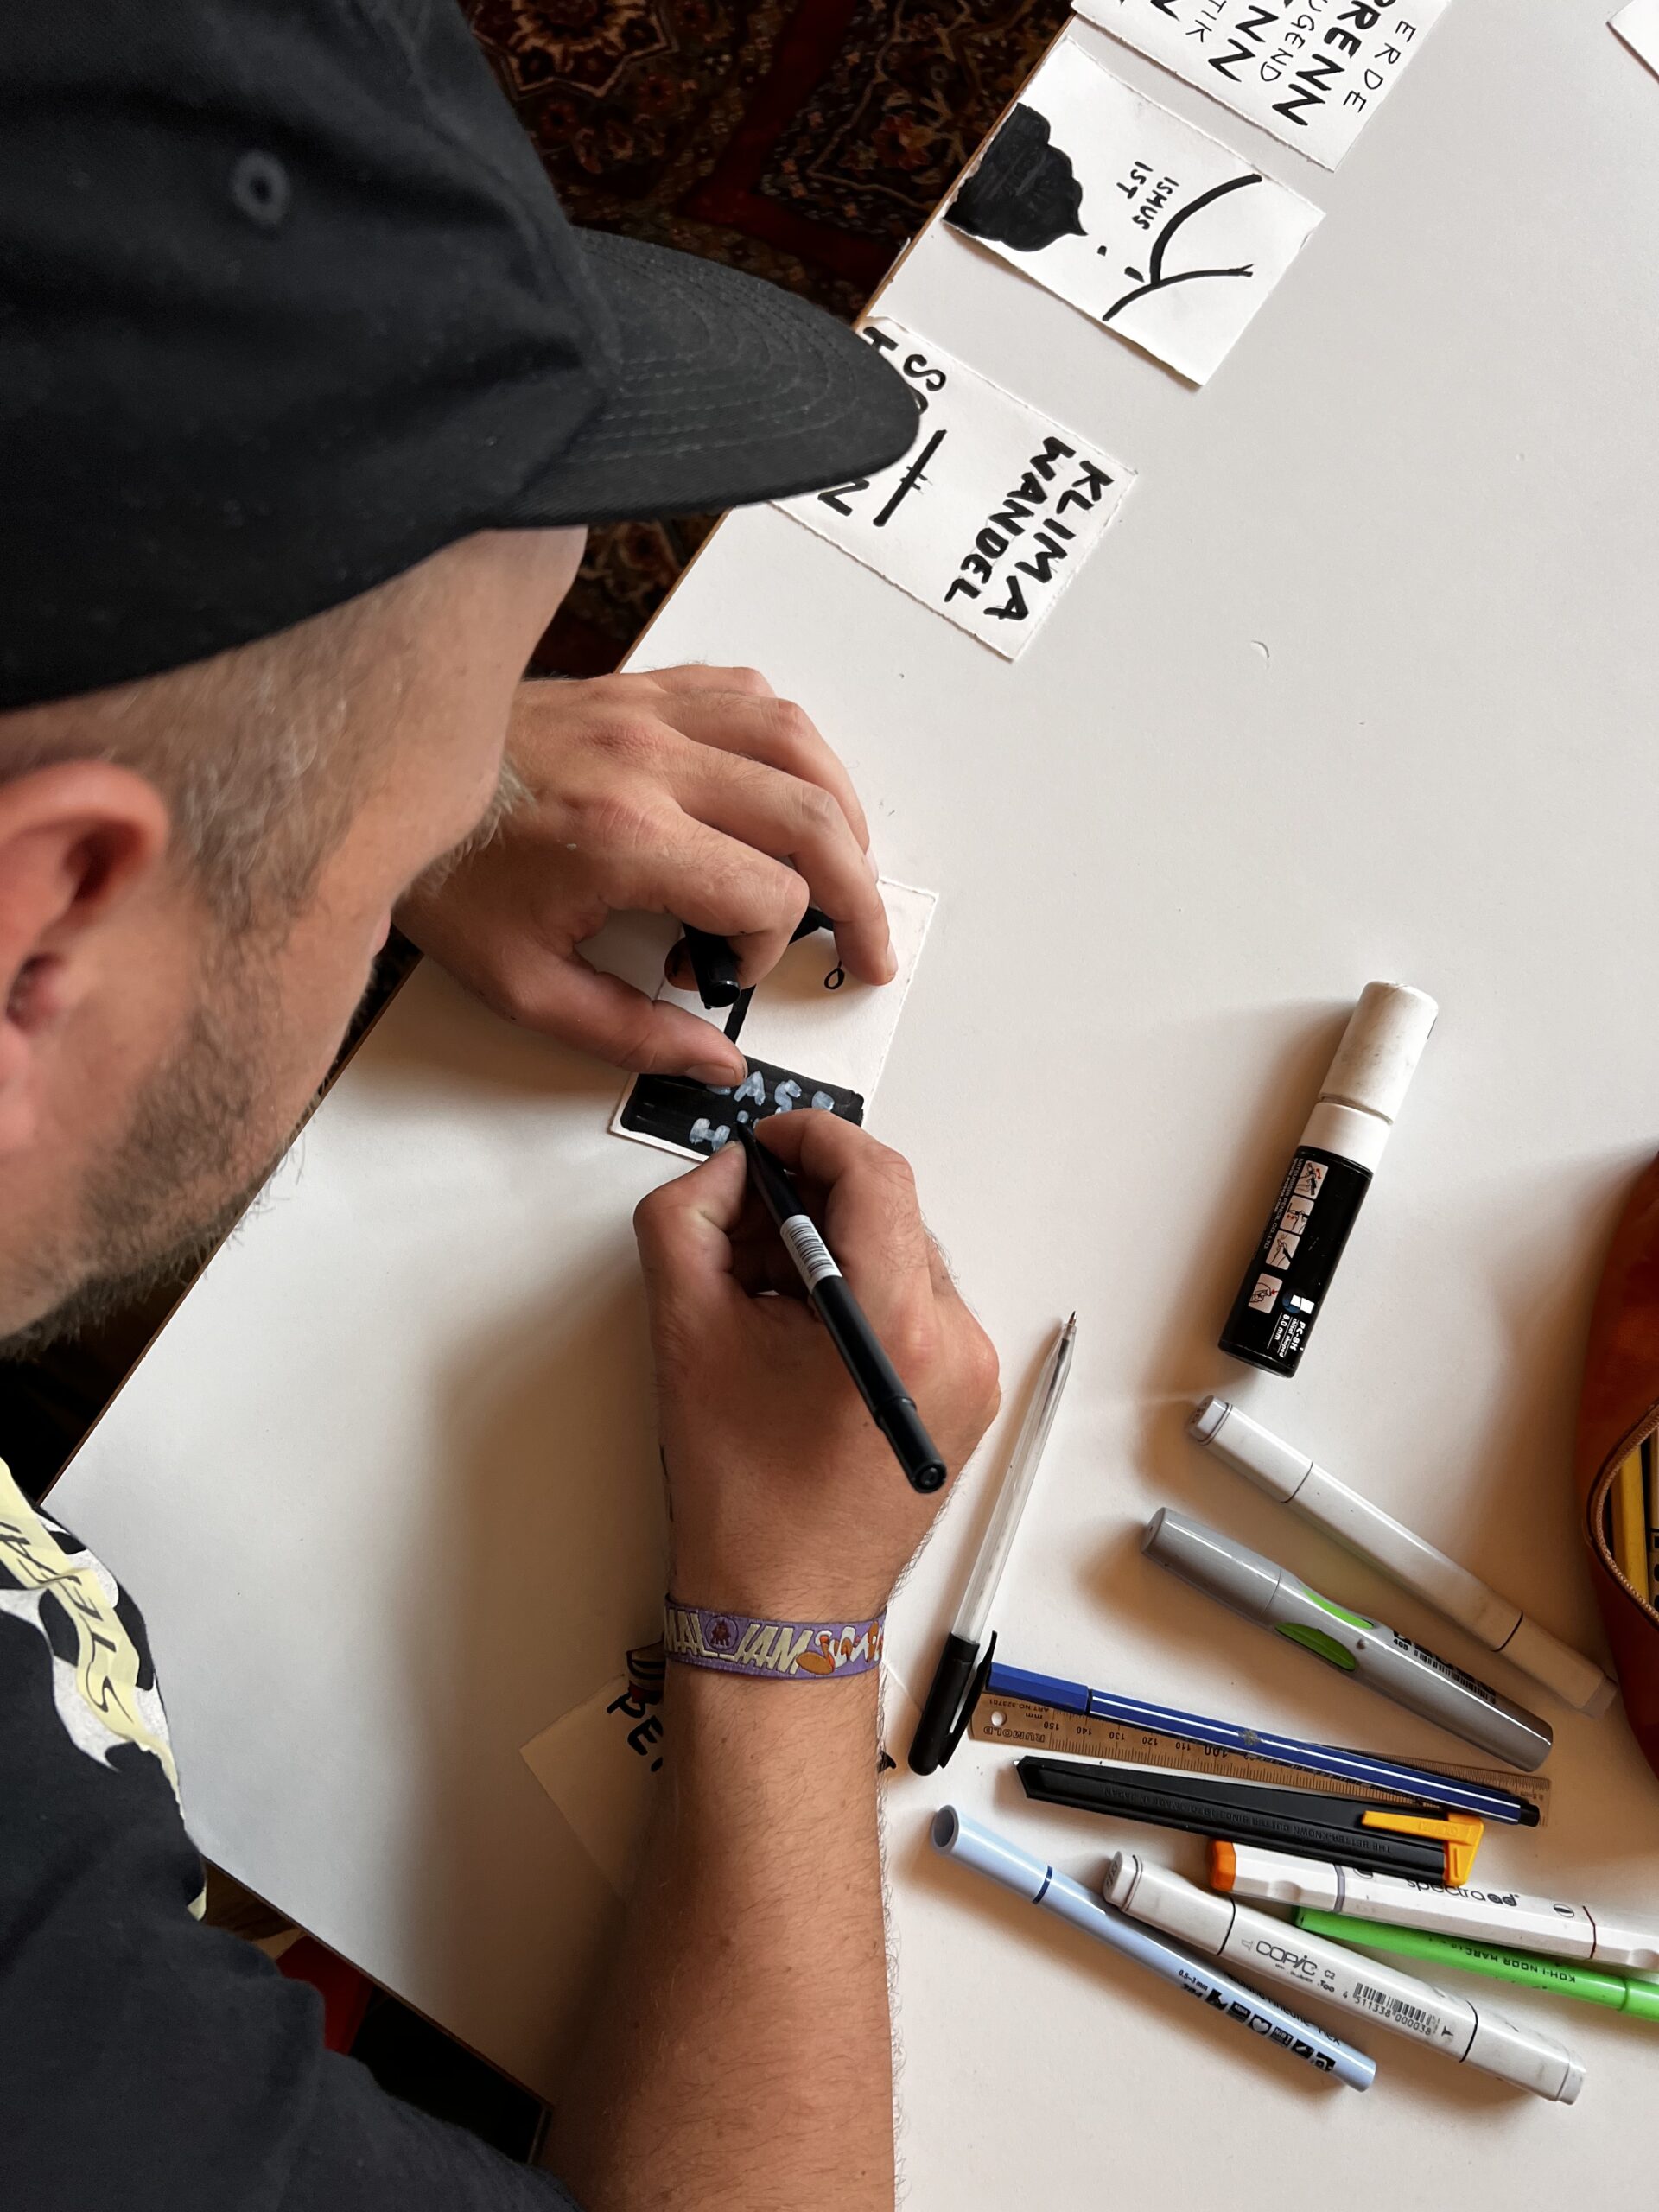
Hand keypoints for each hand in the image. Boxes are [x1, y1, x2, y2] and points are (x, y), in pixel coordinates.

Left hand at [396, 667, 894, 1084]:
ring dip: (842, 810)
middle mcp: (650, 762)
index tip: (721, 972)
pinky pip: (749, 694)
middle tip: (866, 945)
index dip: (769, 951)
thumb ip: (631, 1034)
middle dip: (858, 893)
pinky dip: (789, 743)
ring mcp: (648, 713)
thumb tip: (714, 1060)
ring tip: (846, 866)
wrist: (379, 779)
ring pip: (799, 742)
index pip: (769, 894)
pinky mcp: (638, 689)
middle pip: (814, 816)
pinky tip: (783, 788)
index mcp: (625, 838)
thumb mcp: (526, 987)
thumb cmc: (446, 877)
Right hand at [633, 1114, 1000, 1621]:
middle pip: (890, 1214)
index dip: (814, 1138)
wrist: (782, 1607)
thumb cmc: (743, 1499)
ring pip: (901, 1258)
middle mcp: (955, 1344)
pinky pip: (916, 1309)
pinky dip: (860, 1298)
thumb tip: (723, 1172)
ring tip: (764, 1301)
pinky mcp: (968, 1397)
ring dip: (833, 1252)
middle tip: (742, 1230)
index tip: (769, 1139)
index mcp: (899, 1325)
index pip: (875, 1176)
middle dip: (811, 1203)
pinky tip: (802, 1338)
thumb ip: (688, 1222)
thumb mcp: (686, 1335)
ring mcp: (972, 1374)